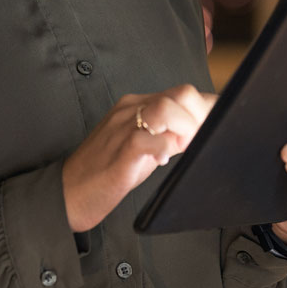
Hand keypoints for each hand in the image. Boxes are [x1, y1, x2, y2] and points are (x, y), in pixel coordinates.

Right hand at [62, 84, 216, 232]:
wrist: (68, 193)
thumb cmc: (106, 172)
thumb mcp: (143, 149)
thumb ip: (168, 137)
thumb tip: (199, 133)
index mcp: (138, 105)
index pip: (183, 94)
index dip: (206, 109)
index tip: (217, 127)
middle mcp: (131, 109)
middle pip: (181, 94)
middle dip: (200, 118)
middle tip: (199, 142)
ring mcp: (123, 127)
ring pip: (166, 109)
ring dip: (185, 130)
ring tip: (183, 149)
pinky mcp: (119, 150)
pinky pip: (149, 140)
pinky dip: (164, 150)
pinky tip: (161, 161)